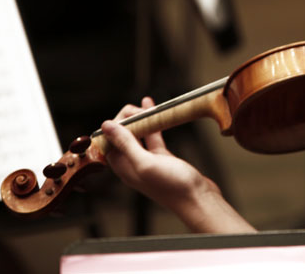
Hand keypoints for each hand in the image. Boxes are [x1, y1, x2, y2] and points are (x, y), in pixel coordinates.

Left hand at [101, 97, 254, 233]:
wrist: (197, 199)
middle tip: (140, 110)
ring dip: (141, 119)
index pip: (110, 141)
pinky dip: (154, 124)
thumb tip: (106, 126)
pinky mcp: (163, 158)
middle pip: (123, 136)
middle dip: (128, 119)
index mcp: (124, 167)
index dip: (115, 125)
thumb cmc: (173, 187)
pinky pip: (154, 137)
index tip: (128, 114)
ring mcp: (148, 161)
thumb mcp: (146, 163)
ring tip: (145, 104)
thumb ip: (125, 144)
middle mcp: (133, 164)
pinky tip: (157, 112)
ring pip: (139, 134)